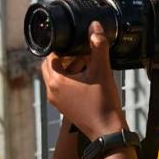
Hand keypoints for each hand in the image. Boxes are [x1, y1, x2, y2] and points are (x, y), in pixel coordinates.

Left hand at [41, 20, 125, 139]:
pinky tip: (88, 78)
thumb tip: (95, 27)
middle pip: (51, 66)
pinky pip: (63, 88)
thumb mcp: (102, 70)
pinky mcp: (65, 108)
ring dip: (69, 68)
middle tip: (81, 52)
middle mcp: (52, 92)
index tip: (76, 43)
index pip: (50, 56)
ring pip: (57, 78)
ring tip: (88, 63)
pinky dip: (71, 80)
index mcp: (55, 82)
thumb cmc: (103, 104)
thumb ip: (98, 45)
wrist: (108, 131)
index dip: (62, 47)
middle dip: (65, 57)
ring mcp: (57, 102)